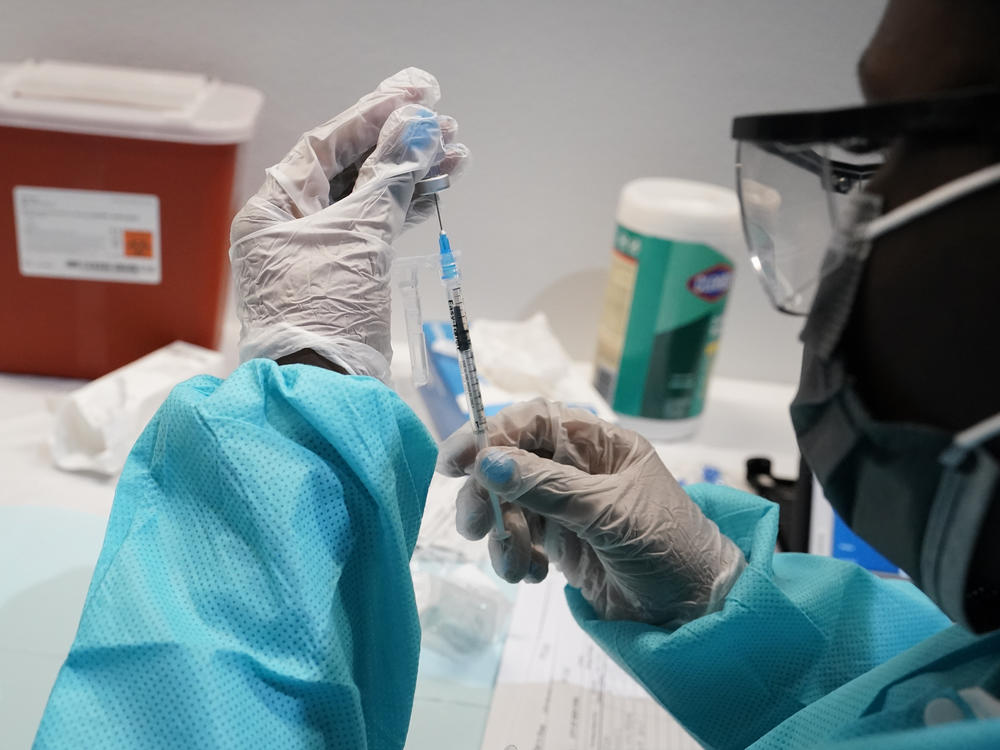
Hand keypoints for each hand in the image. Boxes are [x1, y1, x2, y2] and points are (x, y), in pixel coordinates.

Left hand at [230, 68, 468, 380]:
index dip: (373, 115)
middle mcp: (292, 224)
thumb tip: (417, 126)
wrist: (325, 390)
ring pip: (369, 198)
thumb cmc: (325, 311)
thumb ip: (389, 178)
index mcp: (275, 208)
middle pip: (350, 168)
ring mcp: (319, 250)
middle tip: (446, 126)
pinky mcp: (345, 274)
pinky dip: (406, 209)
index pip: (326, 145)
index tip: (416, 93)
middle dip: (400, 146)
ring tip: (456, 156)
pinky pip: (377, 227)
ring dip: (411, 176)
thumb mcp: (358, 237)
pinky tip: (438, 190)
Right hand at [437, 400, 746, 626]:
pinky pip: (519, 539)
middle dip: (488, 494)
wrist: (694, 611)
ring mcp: (567, 506)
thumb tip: (488, 462)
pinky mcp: (561, 543)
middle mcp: (579, 468)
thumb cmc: (667, 547)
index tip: (456, 462)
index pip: (534, 422)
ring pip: (509, 505)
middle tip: (476, 527)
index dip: (491, 434)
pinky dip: (516, 557)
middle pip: (511, 463)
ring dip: (502, 535)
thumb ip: (548, 487)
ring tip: (518, 567)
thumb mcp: (608, 513)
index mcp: (598, 444)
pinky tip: (535, 576)